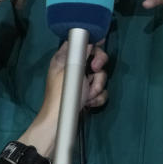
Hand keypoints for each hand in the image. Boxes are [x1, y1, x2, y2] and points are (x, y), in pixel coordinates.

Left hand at [19, 40, 108, 155]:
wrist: (59, 122)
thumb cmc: (62, 94)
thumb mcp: (71, 70)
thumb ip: (81, 53)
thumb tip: (89, 41)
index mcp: (64, 58)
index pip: (80, 42)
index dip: (92, 41)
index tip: (102, 42)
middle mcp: (74, 68)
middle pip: (95, 58)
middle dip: (99, 67)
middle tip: (96, 70)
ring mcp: (82, 82)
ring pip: (100, 76)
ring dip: (97, 86)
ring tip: (88, 96)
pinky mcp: (87, 95)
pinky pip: (100, 91)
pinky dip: (97, 98)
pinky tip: (89, 103)